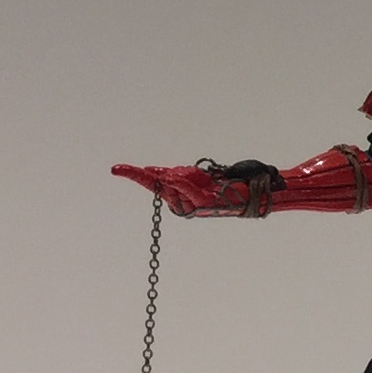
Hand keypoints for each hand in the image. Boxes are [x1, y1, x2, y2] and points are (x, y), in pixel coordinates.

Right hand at [113, 159, 272, 216]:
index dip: (135, 176)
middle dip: (167, 175)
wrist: (255, 196)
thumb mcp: (199, 178)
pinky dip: (181, 183)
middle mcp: (183, 202)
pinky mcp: (204, 202)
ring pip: (175, 184)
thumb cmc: (230, 186)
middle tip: (175, 177)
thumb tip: (159, 173)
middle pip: (164, 181)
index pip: (153, 182)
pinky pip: (188, 191)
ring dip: (185, 177)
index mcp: (180, 194)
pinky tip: (175, 178)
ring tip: (205, 182)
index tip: (116, 169)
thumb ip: (179, 176)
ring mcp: (192, 203)